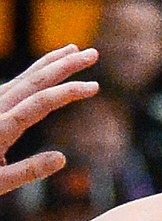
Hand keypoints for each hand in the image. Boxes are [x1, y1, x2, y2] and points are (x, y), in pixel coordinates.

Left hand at [0, 45, 98, 197]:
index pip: (40, 103)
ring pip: (24, 77)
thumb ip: (28, 171)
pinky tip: (44, 70)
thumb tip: (62, 158)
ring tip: (73, 49)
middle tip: (93, 53)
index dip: (67, 92)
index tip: (94, 87)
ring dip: (50, 62)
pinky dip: (34, 72)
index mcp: (0, 129)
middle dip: (65, 65)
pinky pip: (15, 83)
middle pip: (34, 81)